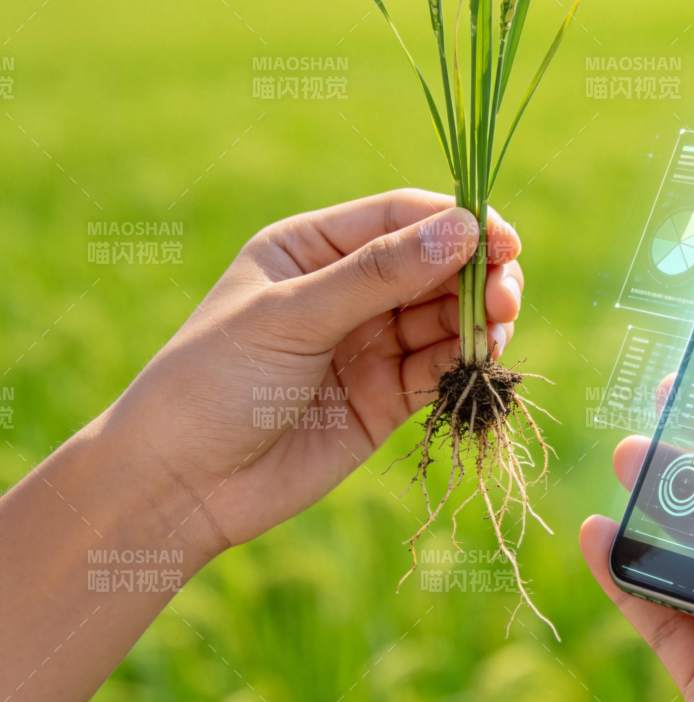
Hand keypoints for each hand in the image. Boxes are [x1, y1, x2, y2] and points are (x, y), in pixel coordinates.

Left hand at [105, 189, 521, 561]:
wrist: (180, 485)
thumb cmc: (215, 381)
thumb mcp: (293, 315)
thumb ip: (379, 274)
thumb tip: (463, 229)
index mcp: (312, 248)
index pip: (399, 217)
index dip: (455, 222)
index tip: (503, 238)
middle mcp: (346, 289)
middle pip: (434, 265)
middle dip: (476, 274)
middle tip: (505, 295)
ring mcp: (369, 344)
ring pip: (444, 317)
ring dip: (477, 320)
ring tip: (494, 332)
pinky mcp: (386, 398)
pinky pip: (439, 368)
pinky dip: (465, 363)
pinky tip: (479, 363)